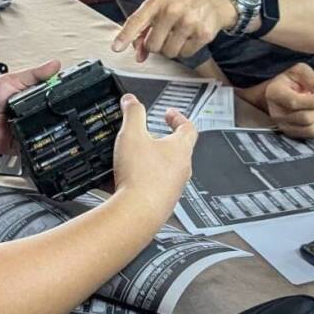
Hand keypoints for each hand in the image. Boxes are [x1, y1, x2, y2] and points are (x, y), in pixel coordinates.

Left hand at [0, 59, 60, 154]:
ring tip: (52, 122)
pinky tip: (39, 137)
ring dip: (49, 128)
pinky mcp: (21, 145)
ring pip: (46, 132)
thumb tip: (54, 64)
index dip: (62, 94)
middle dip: (59, 113)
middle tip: (66, 108)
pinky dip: (38, 145)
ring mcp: (26, 130)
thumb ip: (33, 75)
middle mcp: (30, 114)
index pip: (51, 95)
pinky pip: (34, 148)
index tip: (75, 91)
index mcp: (29, 96)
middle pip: (52, 115)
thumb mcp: (10, 80)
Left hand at [111, 0, 235, 61]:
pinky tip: (190, 37)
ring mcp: (188, 22)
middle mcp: (172, 10)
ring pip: (169, 53)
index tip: (116, 48)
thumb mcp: (162, 9)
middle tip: (165, 36)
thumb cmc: (184, 5)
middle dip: (157, 46)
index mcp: (157, 2)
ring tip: (179, 35)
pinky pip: (185, 55)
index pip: (136, 21)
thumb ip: (145, 30)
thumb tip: (138, 55)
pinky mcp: (202, 34)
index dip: (125, 36)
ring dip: (172, 49)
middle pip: (152, 45)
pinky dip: (186, 50)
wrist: (216, 1)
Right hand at [111, 94, 197, 219]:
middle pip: (179, 149)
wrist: (138, 213)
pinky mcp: (162, 203)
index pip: (187, 128)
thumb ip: (133, 113)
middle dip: (164, 140)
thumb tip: (132, 100)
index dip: (178, 118)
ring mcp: (174, 188)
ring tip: (134, 158)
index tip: (168, 114)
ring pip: (167, 169)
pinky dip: (144, 180)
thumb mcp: (131, 134)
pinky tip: (126, 181)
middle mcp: (182, 169)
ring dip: (153, 161)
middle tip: (149, 135)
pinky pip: (155, 186)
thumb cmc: (140, 176)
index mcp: (180, 149)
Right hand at [263, 63, 313, 138]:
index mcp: (274, 93)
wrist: (283, 94)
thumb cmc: (291, 82)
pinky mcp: (293, 134)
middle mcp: (276, 113)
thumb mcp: (300, 71)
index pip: (295, 103)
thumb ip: (313, 78)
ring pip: (311, 129)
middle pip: (305, 118)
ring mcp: (283, 126)